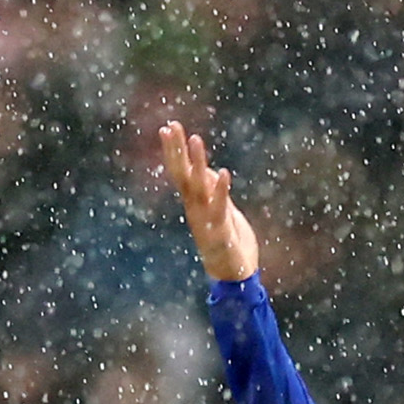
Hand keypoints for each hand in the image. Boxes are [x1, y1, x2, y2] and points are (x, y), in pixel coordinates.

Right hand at [159, 124, 259, 282]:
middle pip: (183, 174)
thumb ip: (215, 191)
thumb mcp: (223, 211)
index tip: (168, 127)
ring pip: (197, 187)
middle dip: (177, 150)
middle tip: (170, 126)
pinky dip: (220, 190)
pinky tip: (222, 172)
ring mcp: (206, 220)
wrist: (235, 278)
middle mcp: (196, 209)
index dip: (175, 151)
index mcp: (196, 204)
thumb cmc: (229, 244)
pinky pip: (220, 208)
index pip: (182, 172)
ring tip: (195, 139)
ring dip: (196, 162)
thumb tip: (206, 170)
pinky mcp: (221, 231)